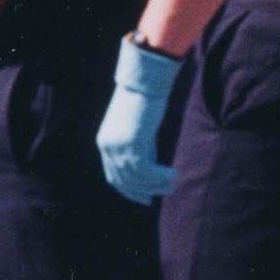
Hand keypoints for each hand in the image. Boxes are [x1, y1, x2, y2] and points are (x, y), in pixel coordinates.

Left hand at [97, 36, 182, 205]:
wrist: (146, 81)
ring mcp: (118, 146)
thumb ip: (140, 149)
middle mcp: (108, 147)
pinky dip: (160, 176)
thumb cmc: (145, 100)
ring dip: (156, 184)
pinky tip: (172, 174)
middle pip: (125, 181)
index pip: (114, 177)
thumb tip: (151, 172)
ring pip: (137, 178)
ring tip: (173, 182)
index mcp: (106, 143)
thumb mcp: (139, 129)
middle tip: (166, 191)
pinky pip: (146, 171)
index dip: (130, 191)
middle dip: (146, 191)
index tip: (147, 198)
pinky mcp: (132, 144)